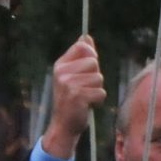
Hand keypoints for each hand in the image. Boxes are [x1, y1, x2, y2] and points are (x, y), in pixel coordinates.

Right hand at [41, 36, 108, 159]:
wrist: (64, 124)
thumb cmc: (72, 98)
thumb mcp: (73, 74)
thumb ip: (81, 56)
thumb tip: (86, 36)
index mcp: (60, 64)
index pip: (82, 46)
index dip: (91, 55)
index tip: (87, 69)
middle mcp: (62, 72)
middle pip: (94, 62)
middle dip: (95, 76)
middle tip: (84, 88)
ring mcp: (68, 84)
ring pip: (99, 78)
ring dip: (97, 89)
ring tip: (85, 97)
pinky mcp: (77, 96)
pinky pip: (101, 92)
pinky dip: (98, 100)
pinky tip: (87, 105)